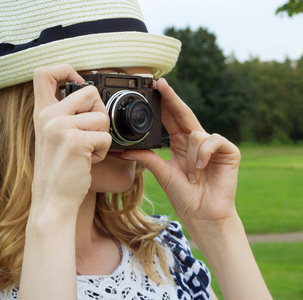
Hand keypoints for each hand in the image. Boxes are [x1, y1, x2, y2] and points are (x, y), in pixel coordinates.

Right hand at [31, 64, 110, 216]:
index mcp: (42, 112)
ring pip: (102, 117)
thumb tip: (91, 94)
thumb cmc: (60, 169)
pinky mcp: (75, 141)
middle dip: (100, 112)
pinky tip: (89, 160)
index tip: (79, 82)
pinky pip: (106, 137)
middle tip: (93, 132)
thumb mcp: (55, 136)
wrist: (53, 200)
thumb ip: (66, 115)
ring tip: (88, 151)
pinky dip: (104, 151)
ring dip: (103, 136)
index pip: (45, 72)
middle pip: (89, 91)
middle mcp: (48, 116)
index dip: (66, 69)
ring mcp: (60, 127)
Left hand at [122, 79, 240, 224]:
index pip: (172, 119)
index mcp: (182, 145)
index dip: (164, 104)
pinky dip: (204, 155)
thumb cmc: (185, 197)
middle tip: (160, 84)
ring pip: (196, 133)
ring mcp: (214, 145)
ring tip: (192, 176)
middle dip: (172, 99)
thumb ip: (148, 159)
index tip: (153, 88)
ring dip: (190, 157)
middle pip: (184, 114)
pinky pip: (213, 140)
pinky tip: (202, 169)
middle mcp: (198, 142)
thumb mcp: (163, 175)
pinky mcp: (229, 151)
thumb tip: (125, 150)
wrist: (204, 215)